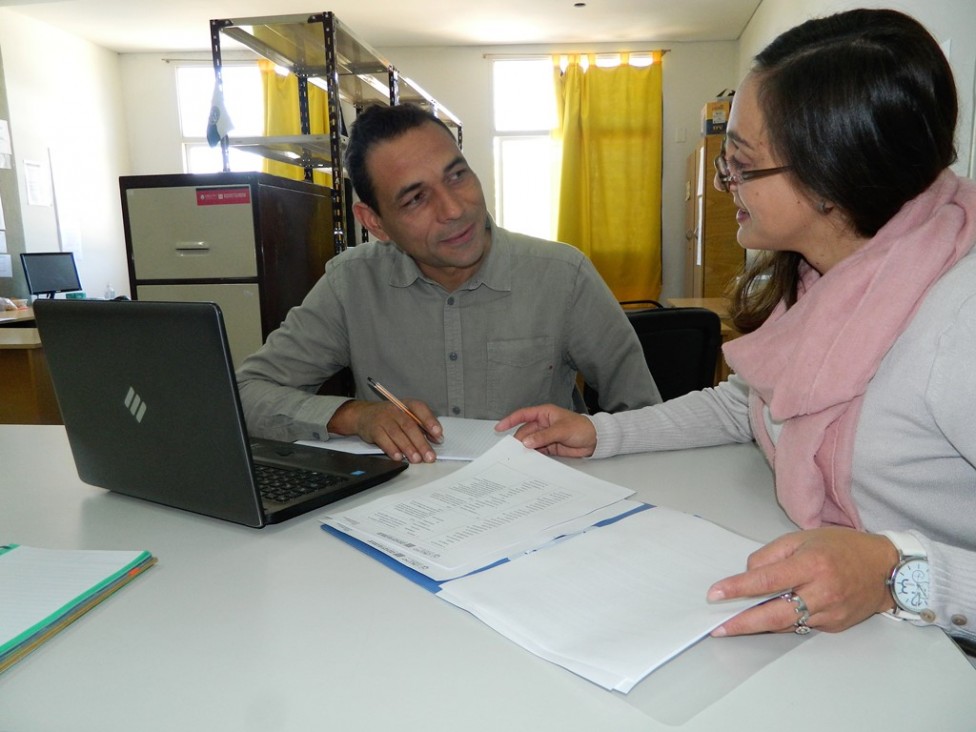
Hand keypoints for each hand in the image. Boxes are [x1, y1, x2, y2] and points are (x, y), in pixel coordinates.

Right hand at [328, 399, 441, 462]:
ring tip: (416, 459)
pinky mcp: (374, 429)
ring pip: (397, 434)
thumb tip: (438, 439)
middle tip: (429, 456)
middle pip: (410, 426)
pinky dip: (392, 449)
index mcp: (408, 404)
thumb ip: (423, 426)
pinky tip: (399, 457)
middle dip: (421, 443)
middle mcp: (396, 410)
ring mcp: (384, 419)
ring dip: (408, 448)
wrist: (364, 414)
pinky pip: (383, 440)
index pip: (420, 409)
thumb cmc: (391, 417)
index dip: (430, 421)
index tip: (438, 434)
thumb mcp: (407, 416)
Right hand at [495, 404, 596, 457]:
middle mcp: (542, 424)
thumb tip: (526, 442)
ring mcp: (545, 436)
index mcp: (544, 413)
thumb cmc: (581, 428)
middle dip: (518, 440)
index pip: (523, 415)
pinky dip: (532, 455)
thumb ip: (543, 436)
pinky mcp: (549, 446)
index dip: (509, 420)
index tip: (498, 428)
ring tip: (517, 458)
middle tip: (511, 451)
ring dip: (525, 449)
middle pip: (524, 432)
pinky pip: (537, 450)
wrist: (594, 440)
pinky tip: (528, 461)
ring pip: (529, 442)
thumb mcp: (561, 430)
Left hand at [706, 527, 898, 635]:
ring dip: (759, 626)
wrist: (885, 568)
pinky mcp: (834, 626)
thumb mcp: (803, 538)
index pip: (768, 580)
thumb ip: (771, 555)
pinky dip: (781, 622)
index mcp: (812, 564)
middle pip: (776, 614)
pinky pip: (800, 626)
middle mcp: (822, 592)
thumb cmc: (842, 547)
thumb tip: (749, 575)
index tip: (716, 594)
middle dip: (743, 623)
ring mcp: (830, 613)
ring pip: (786, 624)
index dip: (738, 588)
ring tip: (734, 624)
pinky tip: (766, 619)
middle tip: (719, 627)